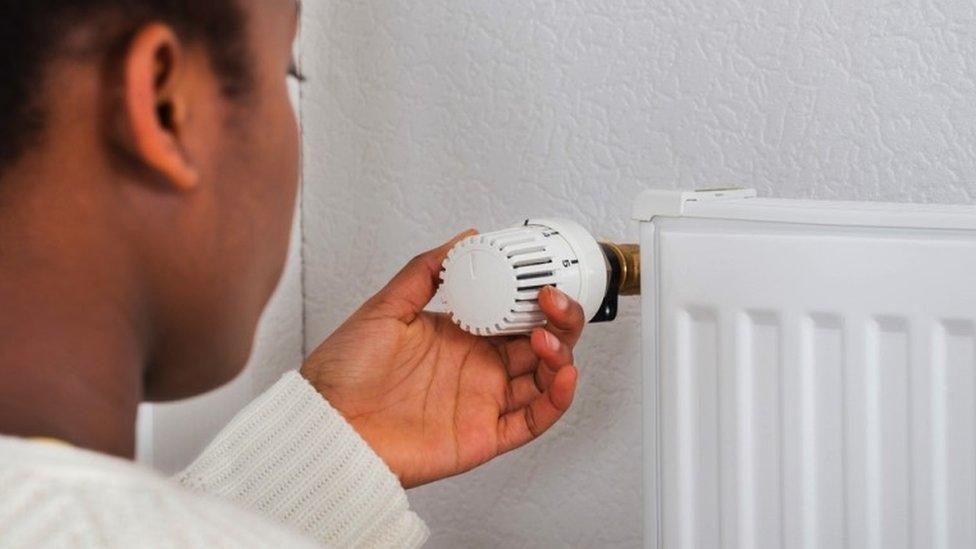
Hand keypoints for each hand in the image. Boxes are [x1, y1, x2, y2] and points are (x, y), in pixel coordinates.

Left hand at [301, 231, 583, 487]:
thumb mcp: (385, 307)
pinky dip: (557, 400)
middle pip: (539, 343)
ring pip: (544, 379)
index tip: (543, 278)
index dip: (535, 297)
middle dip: (559, 320)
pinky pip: (533, 420)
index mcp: (459, 336)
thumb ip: (426, 271)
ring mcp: (483, 401)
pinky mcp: (484, 435)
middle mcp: (477, 367)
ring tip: (551, 337)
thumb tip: (464, 240)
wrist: (325, 423)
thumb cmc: (343, 373)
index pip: (514, 313)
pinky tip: (563, 376)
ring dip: (560, 356)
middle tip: (553, 301)